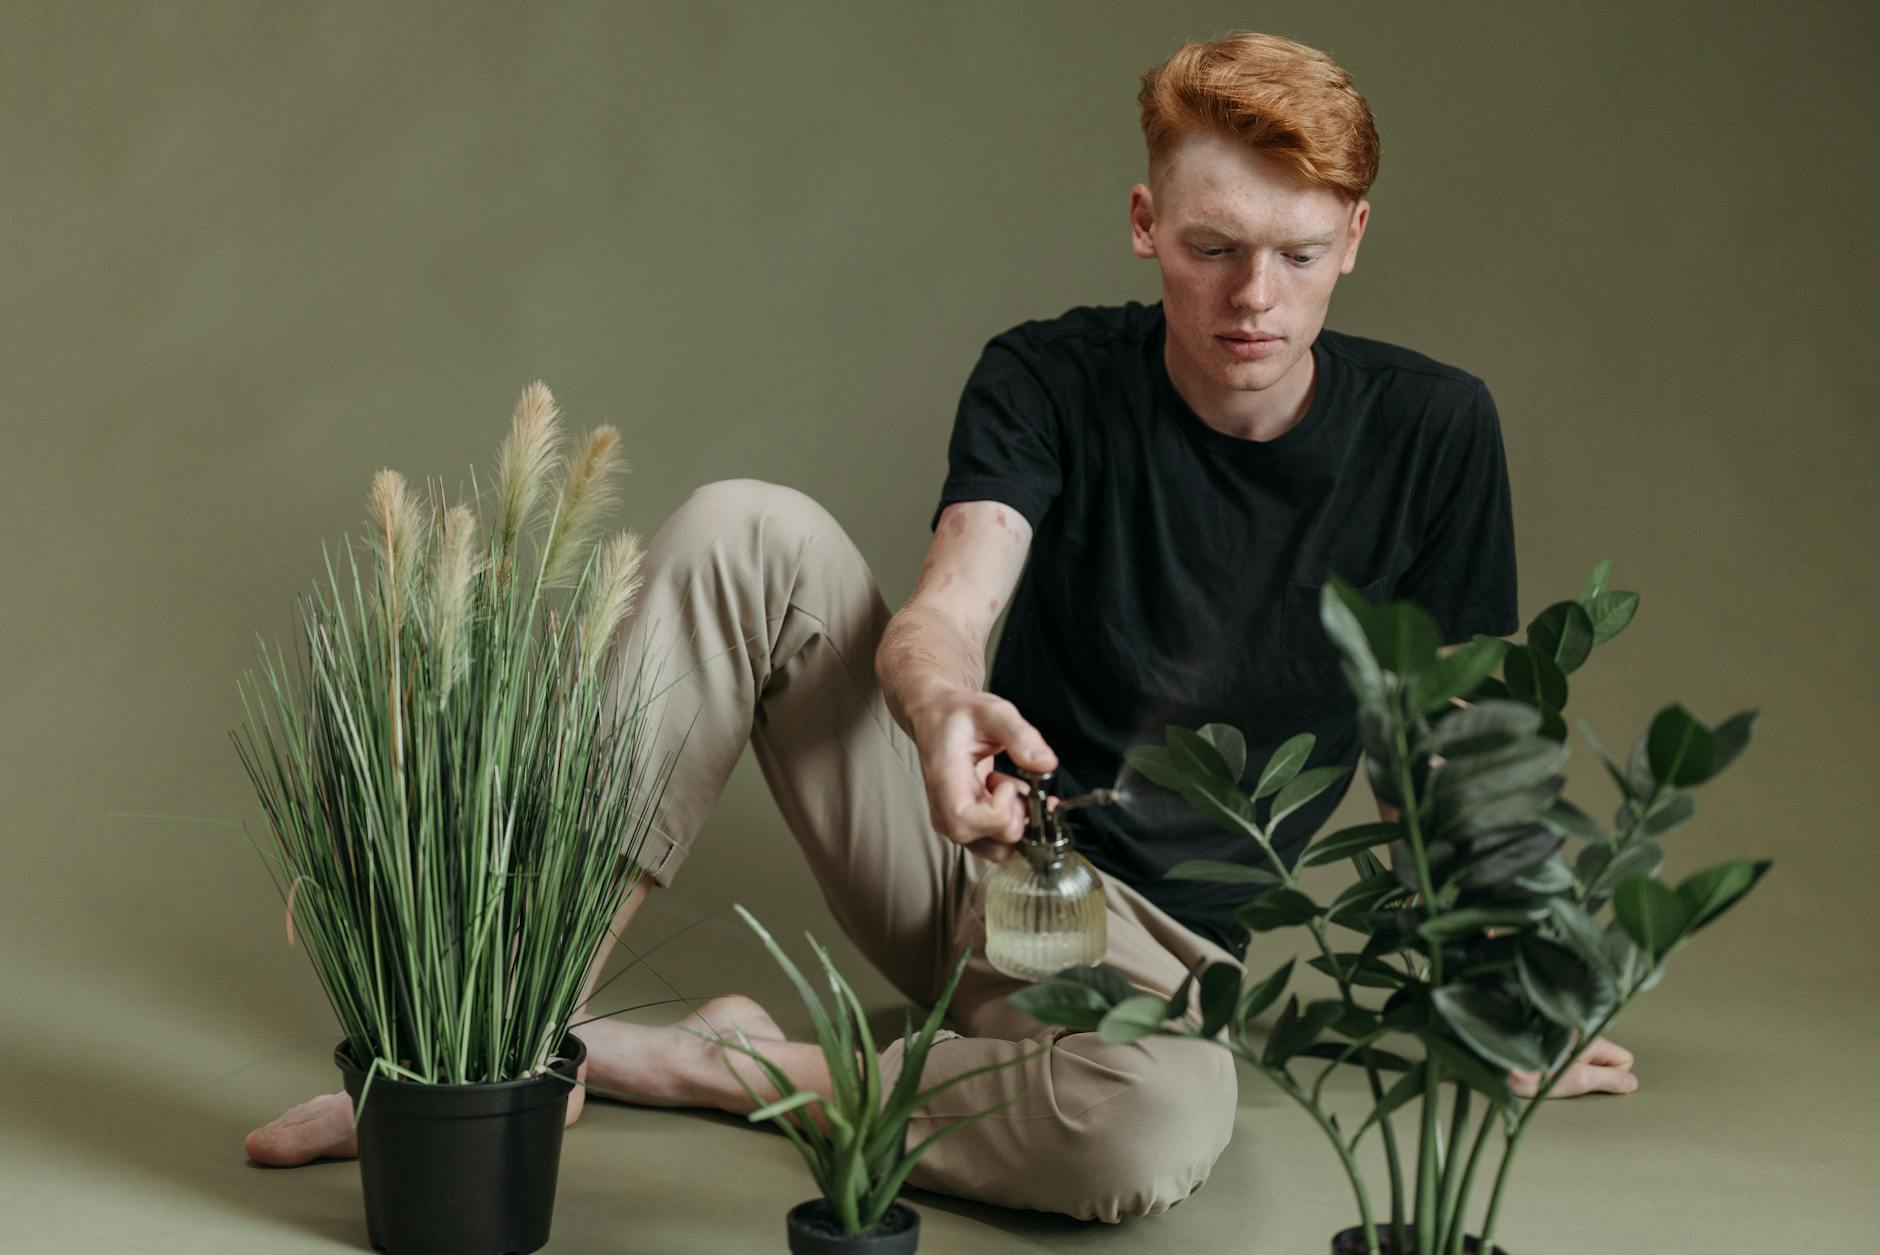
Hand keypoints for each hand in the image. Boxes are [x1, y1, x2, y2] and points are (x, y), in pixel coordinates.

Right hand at [907, 691, 1058, 860]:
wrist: (937, 719)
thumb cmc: (959, 715)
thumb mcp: (993, 712)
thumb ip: (1020, 735)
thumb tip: (1046, 764)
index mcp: (944, 783)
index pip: (969, 822)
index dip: (1000, 809)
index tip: (1008, 781)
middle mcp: (945, 812)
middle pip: (993, 841)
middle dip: (1018, 812)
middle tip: (1014, 779)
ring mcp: (954, 824)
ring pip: (999, 849)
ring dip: (1018, 820)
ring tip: (1010, 786)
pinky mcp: (967, 827)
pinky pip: (998, 843)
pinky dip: (1015, 823)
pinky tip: (1013, 795)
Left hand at [1508, 1034, 1637, 1098]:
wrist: (1496, 1061)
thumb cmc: (1534, 1072)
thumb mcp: (1578, 1080)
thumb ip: (1610, 1080)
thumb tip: (1632, 1083)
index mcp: (1591, 1038)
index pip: (1625, 1059)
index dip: (1611, 1076)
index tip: (1588, 1080)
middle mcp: (1581, 1031)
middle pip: (1607, 1057)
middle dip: (1595, 1073)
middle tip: (1569, 1078)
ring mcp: (1566, 1034)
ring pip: (1588, 1057)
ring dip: (1577, 1069)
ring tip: (1553, 1073)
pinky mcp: (1551, 1039)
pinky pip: (1572, 1054)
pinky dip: (1563, 1063)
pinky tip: (1545, 1068)